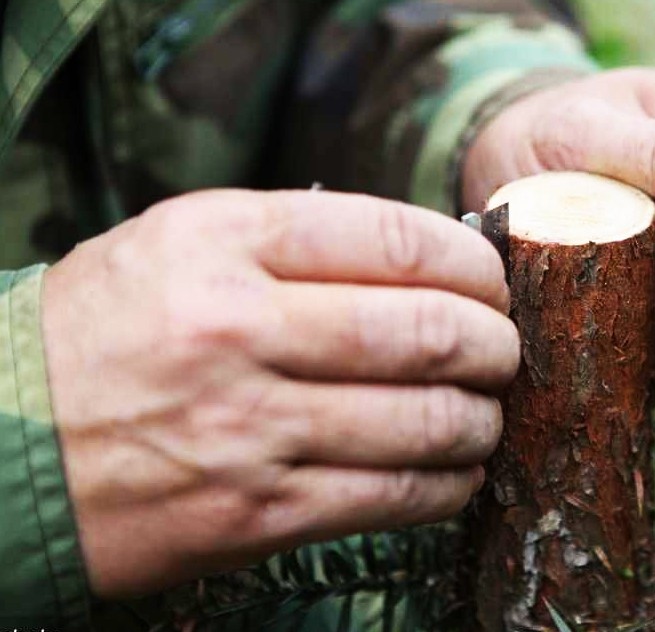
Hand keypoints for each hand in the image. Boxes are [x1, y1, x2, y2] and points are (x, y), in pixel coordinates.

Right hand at [41, 190, 519, 595]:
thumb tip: (430, 259)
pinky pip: (392, 497)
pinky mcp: (254, 514)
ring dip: (484, 418)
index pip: (397, 238)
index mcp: (222, 241)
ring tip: (487, 411)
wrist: (0, 447)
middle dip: (497, 342)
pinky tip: (456, 469)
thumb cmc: (105, 331)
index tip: (492, 281)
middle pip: (430, 329)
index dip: (474, 262)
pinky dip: (449, 483)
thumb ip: (297, 240)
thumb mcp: (179, 244)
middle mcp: (238, 328)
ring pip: (427, 420)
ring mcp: (247, 428)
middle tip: (505, 349)